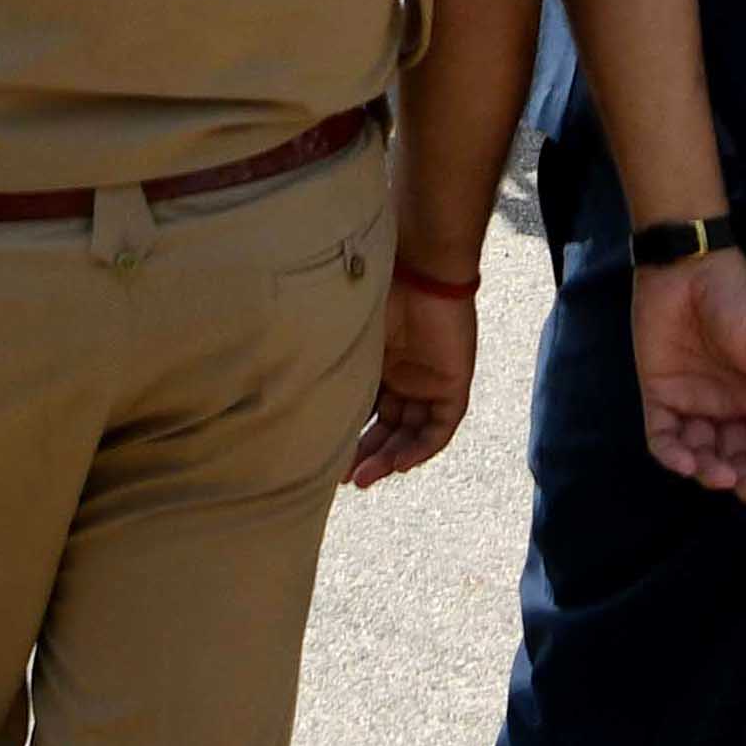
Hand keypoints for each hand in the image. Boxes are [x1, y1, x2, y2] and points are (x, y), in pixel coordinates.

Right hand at [346, 270, 486, 488]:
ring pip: (411, 433)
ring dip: (390, 459)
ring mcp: (430, 381)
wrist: (422, 267)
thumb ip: (334, 368)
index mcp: (378, 363)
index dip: (348, 436)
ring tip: (365, 477)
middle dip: (366, 456)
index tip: (327, 460)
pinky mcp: (454, 383)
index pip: (364, 410)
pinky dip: (421, 448)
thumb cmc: (377, 291)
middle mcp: (404, 376)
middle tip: (345, 479)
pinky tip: (400, 464)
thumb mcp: (349, 338)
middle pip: (387, 428)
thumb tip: (291, 397)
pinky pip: (440, 427)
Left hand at [623, 249, 745, 503]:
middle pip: (735, 454)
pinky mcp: (658, 396)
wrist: (688, 267)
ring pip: (701, 453)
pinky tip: (687, 461)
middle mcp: (725, 405)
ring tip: (722, 475)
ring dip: (711, 470)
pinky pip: (663, 437)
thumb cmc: (738, 301)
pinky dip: (673, 454)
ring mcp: (691, 402)